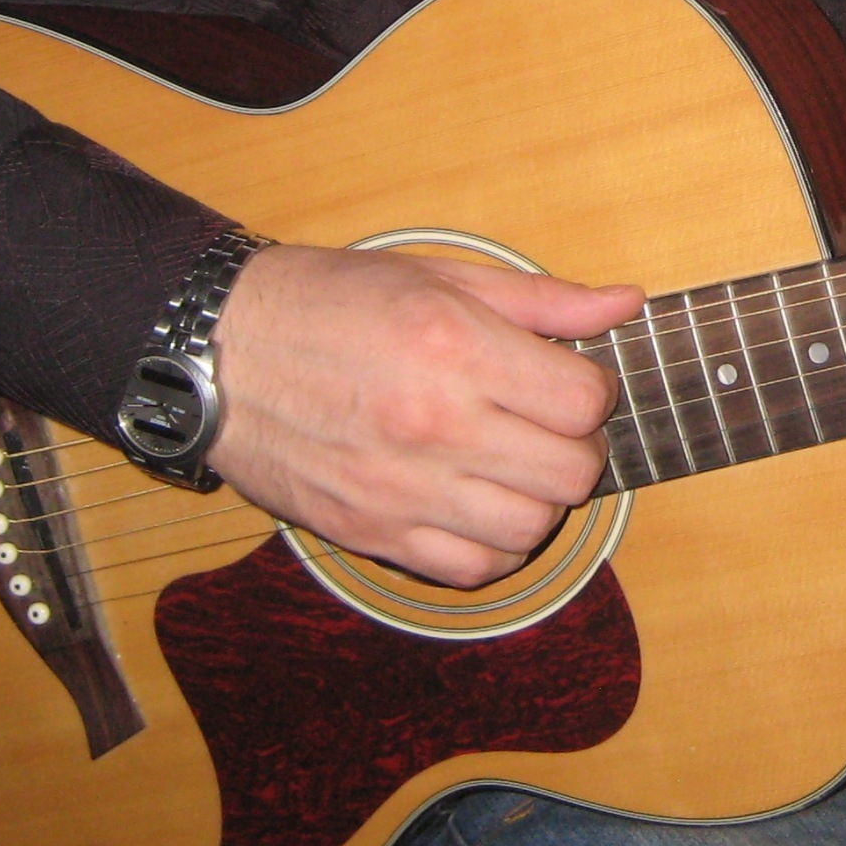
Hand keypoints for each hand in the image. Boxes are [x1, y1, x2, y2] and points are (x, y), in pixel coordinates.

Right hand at [204, 243, 638, 586]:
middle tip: (550, 425)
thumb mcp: (438, 276)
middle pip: (570, 472)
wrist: (219, 351)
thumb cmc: (328, 302)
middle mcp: (435, 425)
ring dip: (541, 500)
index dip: (592, 391)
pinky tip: (480, 506)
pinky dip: (494, 546)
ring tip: (515, 465)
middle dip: (578, 447)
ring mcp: (402, 488)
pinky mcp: (370, 532)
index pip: (584, 402)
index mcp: (457, 349)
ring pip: (531, 528)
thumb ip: (541, 298)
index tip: (568, 382)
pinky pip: (470, 569)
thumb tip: (626, 304)